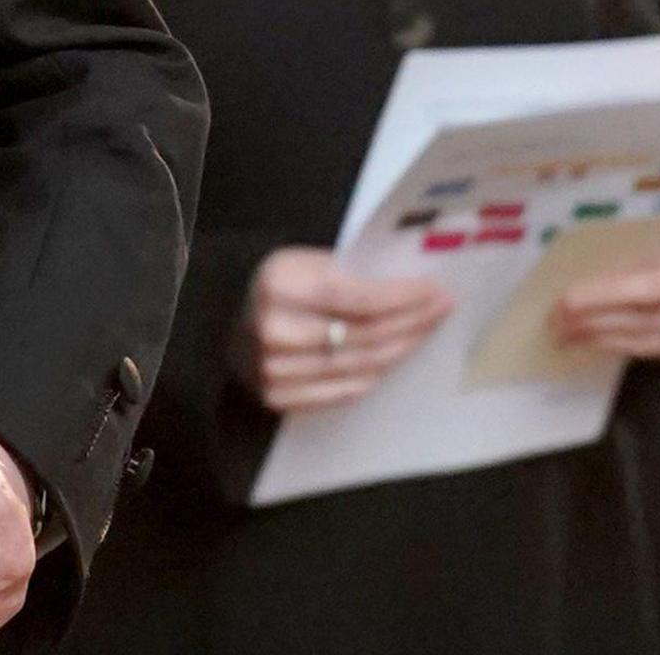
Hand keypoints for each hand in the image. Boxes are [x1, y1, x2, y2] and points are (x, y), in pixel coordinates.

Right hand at [243, 246, 453, 413]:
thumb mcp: (299, 262)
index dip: (402, 297)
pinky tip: (394, 359)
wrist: (218, 325)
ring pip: (360, 365)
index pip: (357, 296)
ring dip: (401, 348)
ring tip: (425, 332)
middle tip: (441, 310)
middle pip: (364, 334)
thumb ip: (345, 273)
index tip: (435, 291)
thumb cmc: (273, 288)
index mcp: (279, 284)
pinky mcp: (278, 398)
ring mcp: (275, 370)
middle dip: (411, 321)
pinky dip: (375, 375)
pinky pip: (343, 391)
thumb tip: (411, 285)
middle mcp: (275, 329)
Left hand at [551, 237, 659, 361]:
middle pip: (646, 316)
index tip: (567, 299)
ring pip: (648, 338)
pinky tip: (589, 340)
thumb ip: (629, 250)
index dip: (607, 296)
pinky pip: (652, 350)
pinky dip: (617, 345)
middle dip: (595, 320)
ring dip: (600, 336)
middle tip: (554, 319)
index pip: (651, 285)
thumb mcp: (654, 230)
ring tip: (563, 333)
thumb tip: (576, 270)